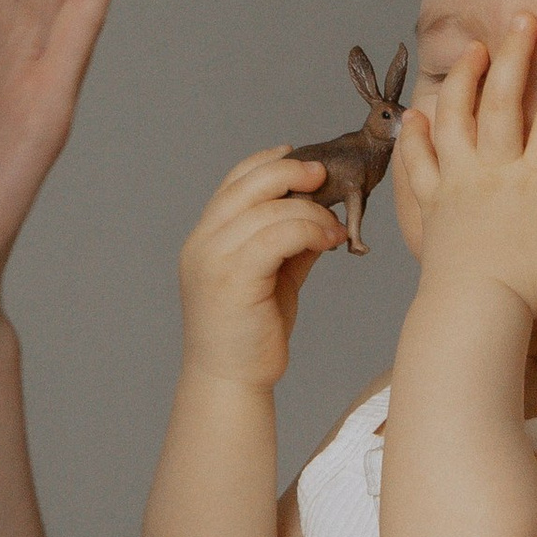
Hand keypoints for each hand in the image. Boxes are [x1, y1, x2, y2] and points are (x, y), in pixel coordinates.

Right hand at [176, 150, 345, 389]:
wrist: (230, 381)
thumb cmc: (249, 334)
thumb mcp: (271, 277)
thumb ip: (286, 243)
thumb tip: (319, 213)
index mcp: (206, 238)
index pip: (233, 182)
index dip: (267, 162)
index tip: (299, 155)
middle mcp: (203, 243)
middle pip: (248, 185)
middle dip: (291, 172)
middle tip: (325, 176)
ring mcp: (213, 259)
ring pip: (269, 209)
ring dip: (311, 211)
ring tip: (334, 228)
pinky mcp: (233, 278)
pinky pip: (277, 235)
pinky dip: (309, 230)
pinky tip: (329, 240)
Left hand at [399, 17, 536, 320]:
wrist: (470, 312)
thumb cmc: (530, 289)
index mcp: (535, 181)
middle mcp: (493, 173)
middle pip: (501, 102)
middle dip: (512, 57)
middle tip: (520, 19)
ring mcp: (458, 184)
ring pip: (455, 119)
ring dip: (463, 81)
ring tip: (472, 51)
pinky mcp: (431, 203)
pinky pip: (418, 161)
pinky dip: (415, 136)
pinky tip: (416, 115)